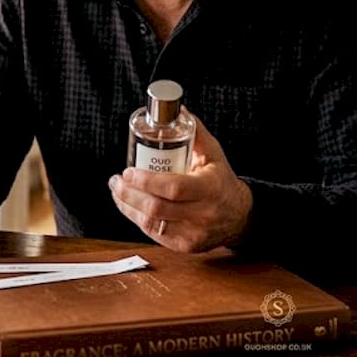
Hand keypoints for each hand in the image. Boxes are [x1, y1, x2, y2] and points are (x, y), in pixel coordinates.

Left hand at [108, 113, 252, 252]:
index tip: (128, 170)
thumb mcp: (214, 154)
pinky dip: (137, 218)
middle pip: (156, 208)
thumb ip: (195, 132)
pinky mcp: (185, 246)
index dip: (146, 181)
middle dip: (128, 194)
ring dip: (127, 206)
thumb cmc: (222, 181)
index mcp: (210, 188)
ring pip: (151, 223)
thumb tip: (178, 110)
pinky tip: (129, 206)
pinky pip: (154, 234)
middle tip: (116, 180)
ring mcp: (194, 234)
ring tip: (117, 191)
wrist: (240, 216)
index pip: (173, 188)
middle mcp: (203, 214)